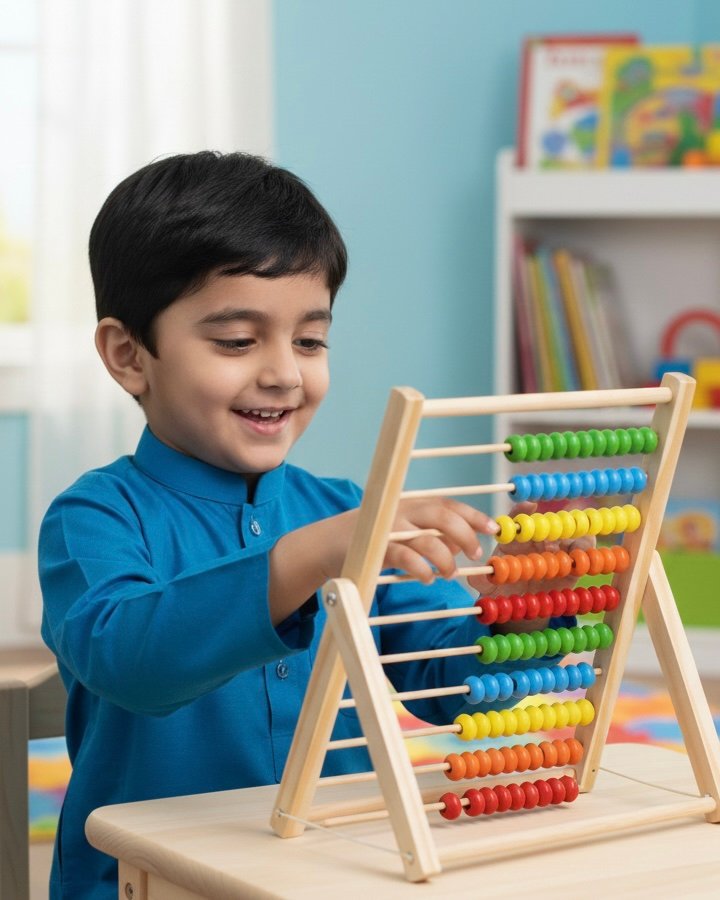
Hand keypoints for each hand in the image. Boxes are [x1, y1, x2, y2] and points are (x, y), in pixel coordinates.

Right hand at [382, 498, 499, 584]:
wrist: (329, 542)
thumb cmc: (373, 537)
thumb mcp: (404, 529)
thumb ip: (432, 533)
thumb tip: (462, 544)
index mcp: (412, 504)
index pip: (448, 504)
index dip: (473, 515)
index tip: (493, 528)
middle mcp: (402, 510)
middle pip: (443, 516)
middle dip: (466, 535)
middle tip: (475, 554)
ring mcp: (389, 528)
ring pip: (428, 540)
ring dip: (446, 560)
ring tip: (450, 574)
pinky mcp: (377, 548)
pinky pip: (407, 558)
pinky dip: (422, 569)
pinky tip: (428, 579)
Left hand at [466, 502, 594, 630]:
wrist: (521, 602)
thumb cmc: (500, 587)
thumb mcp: (488, 586)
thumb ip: (481, 581)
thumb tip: (480, 576)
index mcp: (513, 539)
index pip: (517, 520)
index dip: (522, 511)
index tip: (529, 507)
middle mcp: (536, 539)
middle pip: (548, 522)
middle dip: (553, 522)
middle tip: (556, 530)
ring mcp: (556, 548)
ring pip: (569, 531)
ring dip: (573, 533)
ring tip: (572, 546)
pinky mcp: (573, 562)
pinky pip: (585, 550)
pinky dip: (586, 551)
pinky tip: (580, 560)